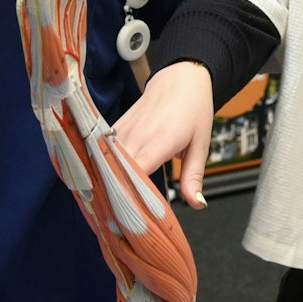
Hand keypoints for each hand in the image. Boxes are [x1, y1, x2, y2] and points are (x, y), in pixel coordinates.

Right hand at [112, 61, 214, 207]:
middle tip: (113, 224)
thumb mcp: (200, 145)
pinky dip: (102, 167)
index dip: (129, 196)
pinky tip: (102, 184)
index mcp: (160, 141)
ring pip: (105, 162)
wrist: (180, 78)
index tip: (128, 217)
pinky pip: (103, 150)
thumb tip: (197, 204)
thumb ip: (194, 177)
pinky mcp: (115, 126)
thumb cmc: (193, 110)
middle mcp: (137, 135)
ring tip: (104, 208)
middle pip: (116, 172)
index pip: (135, 174)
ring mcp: (123, 130)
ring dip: (105, 183)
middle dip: (115, 196)